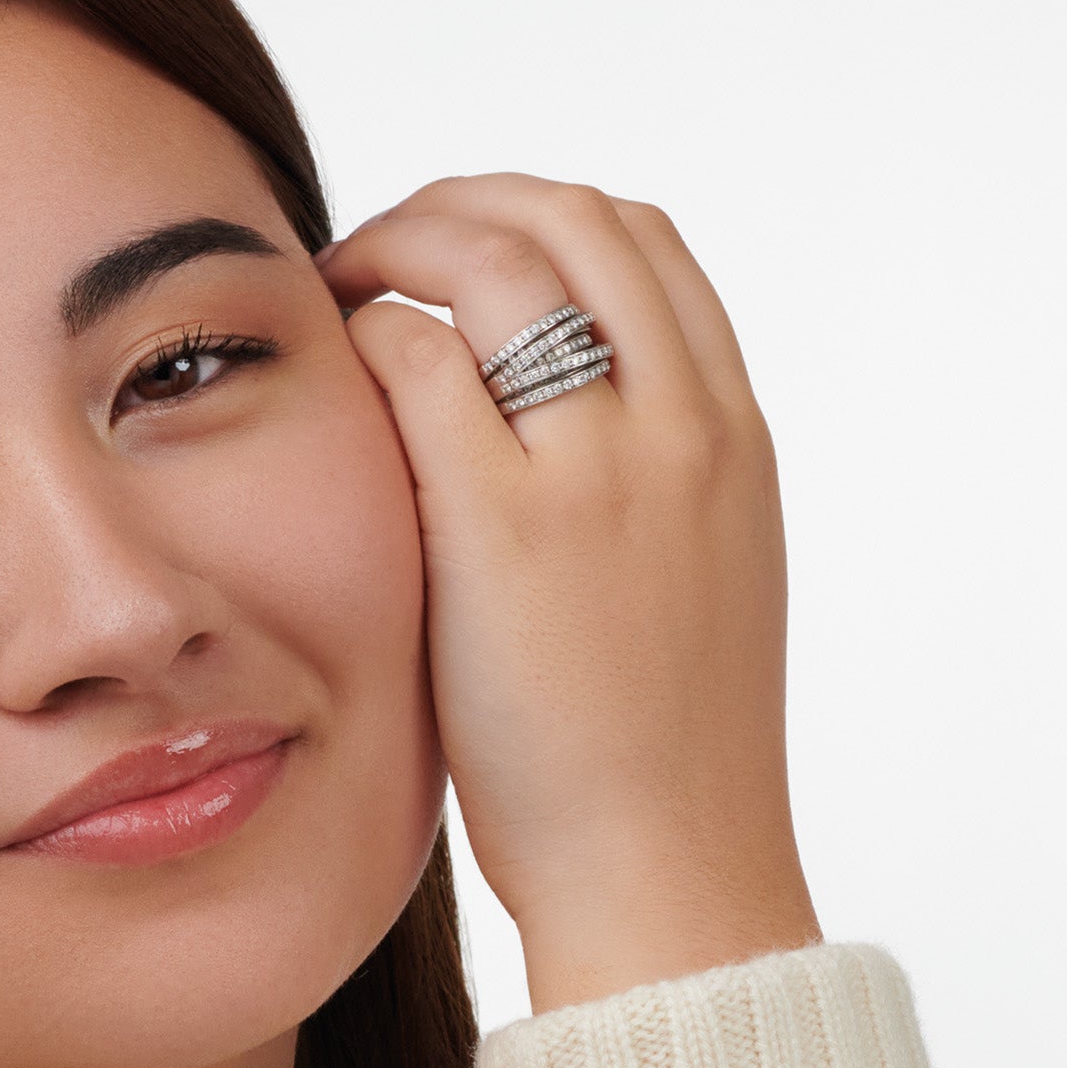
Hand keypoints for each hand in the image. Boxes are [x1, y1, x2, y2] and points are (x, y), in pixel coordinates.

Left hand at [317, 173, 820, 1013]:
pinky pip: (417, 362)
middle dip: (456, 203)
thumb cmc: (659, 745)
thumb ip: (642, 475)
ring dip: (398, 246)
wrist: (668, 865)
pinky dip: (366, 340)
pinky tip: (333, 376)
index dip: (534, 215)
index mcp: (733, 431)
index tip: (457, 251)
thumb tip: (542, 409)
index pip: (642, 241)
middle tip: (378, 250)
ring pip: (492, 261)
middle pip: (568, 216)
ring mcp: (599, 467)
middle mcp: (682, 424)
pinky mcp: (506, 524)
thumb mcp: (696, 573)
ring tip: (337, 290)